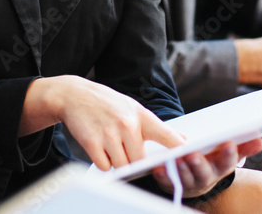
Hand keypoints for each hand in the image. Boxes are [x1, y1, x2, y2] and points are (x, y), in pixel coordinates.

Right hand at [22, 76, 184, 170]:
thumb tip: (182, 139)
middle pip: (139, 160)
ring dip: (116, 162)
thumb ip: (156, 126)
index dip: (177, 147)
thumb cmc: (108, 104)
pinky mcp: (92, 141)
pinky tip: (99, 148)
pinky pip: (104, 166)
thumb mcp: (133, 108)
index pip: (165, 134)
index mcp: (141, 115)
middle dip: (133, 161)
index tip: (186, 155)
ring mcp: (109, 133)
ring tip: (110, 145)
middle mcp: (127, 123)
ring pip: (121, 165)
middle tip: (125, 150)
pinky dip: (103, 163)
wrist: (75, 95)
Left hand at [152, 138, 261, 198]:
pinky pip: (167, 182)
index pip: (228, 162)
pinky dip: (163, 175)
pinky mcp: (173, 184)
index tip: (227, 144)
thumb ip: (244, 147)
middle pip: (204, 172)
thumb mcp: (227, 154)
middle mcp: (207, 177)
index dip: (228, 154)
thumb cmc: (212, 161)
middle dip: (199, 164)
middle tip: (192, 154)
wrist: (195, 181)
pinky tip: (159, 168)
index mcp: (221, 167)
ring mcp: (190, 183)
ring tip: (175, 159)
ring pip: (185, 177)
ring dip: (180, 169)